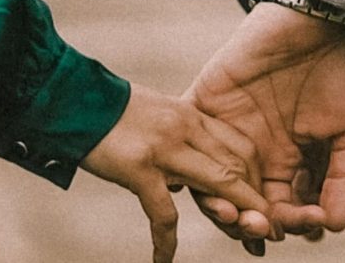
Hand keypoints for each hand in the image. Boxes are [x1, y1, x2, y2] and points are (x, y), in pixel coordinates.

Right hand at [81, 83, 268, 262]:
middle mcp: (186, 128)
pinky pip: (162, 211)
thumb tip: (191, 173)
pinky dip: (166, 240)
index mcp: (192, 115)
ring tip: (252, 241)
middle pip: (237, 165)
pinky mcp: (138, 168)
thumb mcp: (161, 114)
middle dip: (257, 200)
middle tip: (269, 229)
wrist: (74, 98)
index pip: (240, 146)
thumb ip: (183, 137)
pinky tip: (164, 260)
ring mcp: (164, 148)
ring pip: (218, 183)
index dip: (257, 176)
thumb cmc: (116, 111)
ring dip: (238, 216)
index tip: (263, 200)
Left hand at [185, 2, 344, 248]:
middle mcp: (255, 150)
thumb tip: (336, 224)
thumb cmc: (343, 72)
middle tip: (263, 229)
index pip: (282, 207)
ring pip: (210, 179)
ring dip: (219, 204)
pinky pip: (184, 136)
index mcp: (288, 160)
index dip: (292, 223)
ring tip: (233, 216)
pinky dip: (179, 159)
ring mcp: (227, 128)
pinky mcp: (204, 101)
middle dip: (252, 222)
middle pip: (243, 201)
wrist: (319, 22)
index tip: (307, 223)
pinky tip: (185, 183)